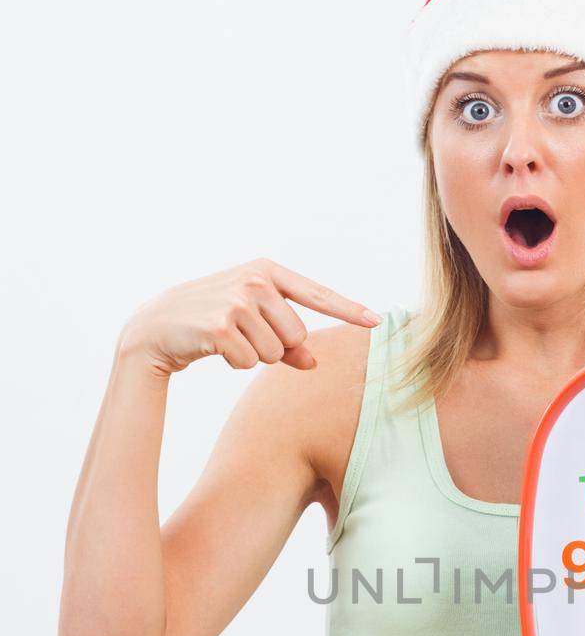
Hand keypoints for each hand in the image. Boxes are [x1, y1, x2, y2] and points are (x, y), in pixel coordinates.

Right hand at [117, 257, 380, 377]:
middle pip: (297, 336)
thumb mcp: (252, 323)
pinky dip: (235, 363)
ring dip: (253, 356)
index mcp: (267, 272)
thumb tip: (314, 362)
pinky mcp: (220, 325)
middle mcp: (255, 280)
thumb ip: (287, 341)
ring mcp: (237, 301)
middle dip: (276, 347)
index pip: (317, 294)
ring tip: (227, 339)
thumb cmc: (211, 323)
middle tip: (242, 335)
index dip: (348, 310)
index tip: (376, 321)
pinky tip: (213, 347)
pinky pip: (249, 362)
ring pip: (275, 352)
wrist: (157, 326)